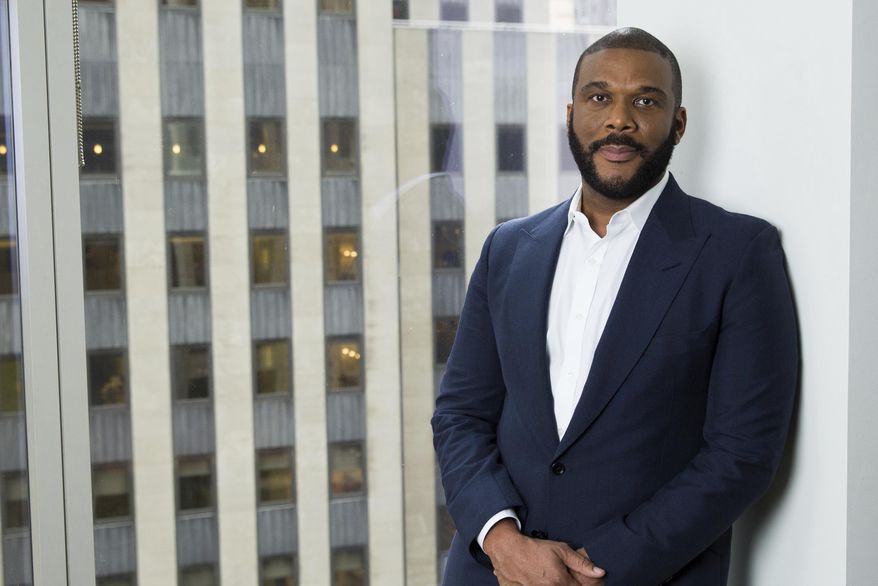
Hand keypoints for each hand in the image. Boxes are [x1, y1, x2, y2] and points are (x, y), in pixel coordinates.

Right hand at [484, 519, 605, 584]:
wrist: (507, 549)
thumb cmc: (534, 548)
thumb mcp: (561, 550)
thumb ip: (582, 563)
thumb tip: (601, 572)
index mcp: (560, 581)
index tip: (585, 581)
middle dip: (569, 584)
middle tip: (560, 575)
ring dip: (555, 585)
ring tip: (549, 576)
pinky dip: (541, 585)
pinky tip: (538, 579)